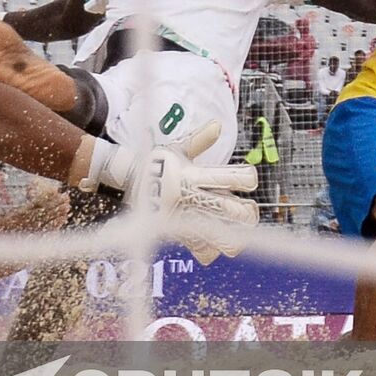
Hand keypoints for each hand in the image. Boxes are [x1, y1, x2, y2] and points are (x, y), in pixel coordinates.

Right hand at [146, 121, 259, 262]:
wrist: (128, 179)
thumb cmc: (156, 163)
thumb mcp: (175, 148)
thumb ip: (199, 140)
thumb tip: (218, 126)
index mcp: (193, 175)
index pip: (233, 177)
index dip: (247, 178)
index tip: (247, 180)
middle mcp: (191, 197)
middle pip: (233, 211)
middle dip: (248, 213)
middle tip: (247, 211)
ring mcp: (184, 217)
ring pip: (221, 236)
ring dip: (234, 237)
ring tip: (237, 233)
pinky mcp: (176, 233)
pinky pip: (201, 250)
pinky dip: (211, 249)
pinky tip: (213, 241)